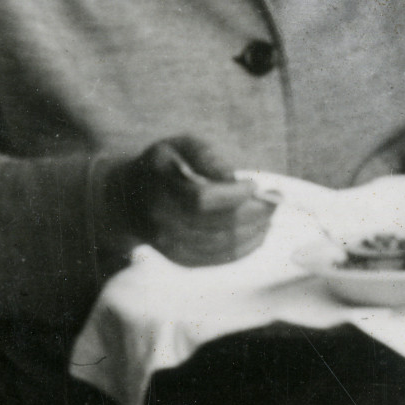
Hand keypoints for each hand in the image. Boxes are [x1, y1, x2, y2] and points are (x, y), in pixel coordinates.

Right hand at [102, 135, 277, 266]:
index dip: (233, 195)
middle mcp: (159, 219)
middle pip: (215, 225)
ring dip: (253, 232)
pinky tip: (257, 233)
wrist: (129, 198)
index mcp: (159, 184)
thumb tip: (233, 177)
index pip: (200, 199)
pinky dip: (243, 249)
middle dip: (253, 213)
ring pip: (220, 245)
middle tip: (274, 200)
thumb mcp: (180, 145)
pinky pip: (217, 260)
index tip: (255, 184)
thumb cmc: (164, 166)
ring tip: (269, 215)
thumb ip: (206, 154)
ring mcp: (168, 244)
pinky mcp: (178, 259)